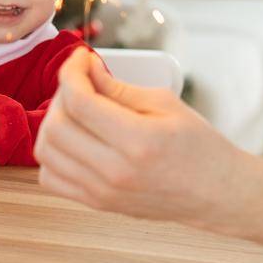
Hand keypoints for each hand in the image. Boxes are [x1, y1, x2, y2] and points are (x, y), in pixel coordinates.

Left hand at [35, 49, 245, 222]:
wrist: (216, 193)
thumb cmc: (198, 146)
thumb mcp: (165, 104)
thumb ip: (117, 88)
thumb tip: (84, 69)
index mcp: (138, 141)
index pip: (79, 101)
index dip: (72, 71)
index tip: (81, 59)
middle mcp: (115, 171)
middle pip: (57, 126)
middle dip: (61, 94)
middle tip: (82, 83)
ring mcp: (103, 192)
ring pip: (46, 152)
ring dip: (53, 123)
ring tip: (77, 110)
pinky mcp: (97, 204)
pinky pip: (50, 178)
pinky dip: (52, 154)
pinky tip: (73, 139)